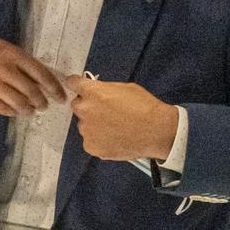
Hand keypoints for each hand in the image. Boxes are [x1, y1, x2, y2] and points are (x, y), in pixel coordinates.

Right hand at [0, 32, 64, 116]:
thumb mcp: (1, 47)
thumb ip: (19, 61)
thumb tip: (40, 77)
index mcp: (12, 54)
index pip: (41, 74)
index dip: (54, 87)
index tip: (61, 97)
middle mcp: (4, 69)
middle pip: (31, 91)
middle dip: (42, 101)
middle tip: (44, 106)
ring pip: (18, 102)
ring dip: (28, 109)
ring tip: (30, 110)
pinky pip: (1, 108)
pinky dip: (11, 111)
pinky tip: (14, 111)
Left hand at [65, 75, 179, 161]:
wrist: (156, 132)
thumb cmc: (145, 107)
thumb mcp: (125, 88)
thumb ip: (105, 89)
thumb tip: (97, 92)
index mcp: (92, 92)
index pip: (73, 83)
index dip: (76, 84)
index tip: (79, 87)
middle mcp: (85, 110)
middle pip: (78, 106)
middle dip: (88, 107)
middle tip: (105, 112)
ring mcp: (86, 130)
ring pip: (85, 125)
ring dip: (94, 125)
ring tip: (114, 128)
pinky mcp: (90, 146)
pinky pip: (90, 140)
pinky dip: (99, 140)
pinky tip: (114, 139)